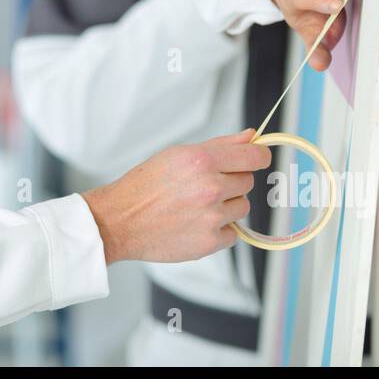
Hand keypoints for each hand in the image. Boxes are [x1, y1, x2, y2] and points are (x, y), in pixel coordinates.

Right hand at [80, 130, 271, 263]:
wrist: (119, 221)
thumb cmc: (144, 186)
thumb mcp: (178, 155)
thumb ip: (220, 146)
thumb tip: (251, 137)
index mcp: (202, 160)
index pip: (255, 156)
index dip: (259, 156)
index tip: (256, 159)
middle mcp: (210, 187)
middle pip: (247, 181)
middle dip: (231, 182)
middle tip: (203, 186)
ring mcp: (211, 217)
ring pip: (242, 207)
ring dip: (226, 207)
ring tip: (196, 207)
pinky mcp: (209, 242)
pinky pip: (232, 233)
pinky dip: (218, 230)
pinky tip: (195, 224)